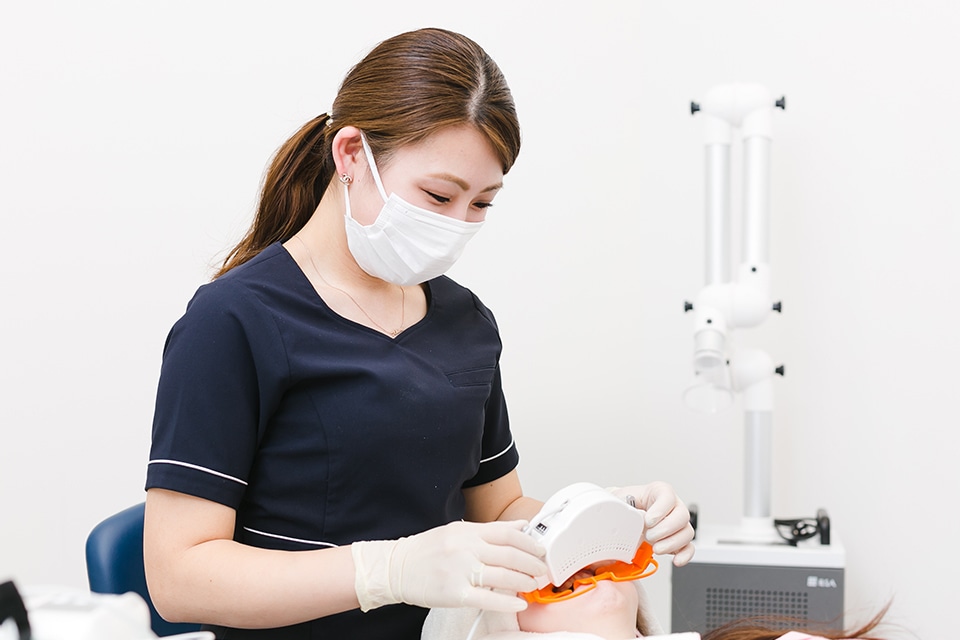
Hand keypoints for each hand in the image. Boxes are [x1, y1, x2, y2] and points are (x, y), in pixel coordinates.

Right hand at [353, 520, 546, 611]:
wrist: (396, 567)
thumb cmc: (427, 550)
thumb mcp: (457, 531)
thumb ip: (489, 530)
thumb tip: (520, 527)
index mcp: (468, 531)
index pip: (508, 534)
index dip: (530, 543)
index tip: (541, 550)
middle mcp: (466, 547)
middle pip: (510, 554)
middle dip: (532, 563)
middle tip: (543, 570)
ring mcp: (460, 570)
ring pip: (503, 576)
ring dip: (524, 581)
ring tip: (534, 585)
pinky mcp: (455, 593)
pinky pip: (487, 598)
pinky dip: (506, 601)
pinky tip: (518, 603)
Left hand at [611, 482, 695, 565]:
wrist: (625, 515)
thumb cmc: (624, 505)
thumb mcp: (620, 498)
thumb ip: (620, 502)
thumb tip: (616, 510)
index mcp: (659, 492)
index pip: (668, 496)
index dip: (660, 510)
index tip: (648, 521)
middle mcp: (673, 506)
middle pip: (682, 515)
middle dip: (665, 529)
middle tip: (649, 536)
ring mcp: (678, 524)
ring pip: (687, 533)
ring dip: (672, 544)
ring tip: (656, 548)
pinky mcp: (679, 539)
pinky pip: (689, 548)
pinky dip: (684, 555)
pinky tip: (675, 560)